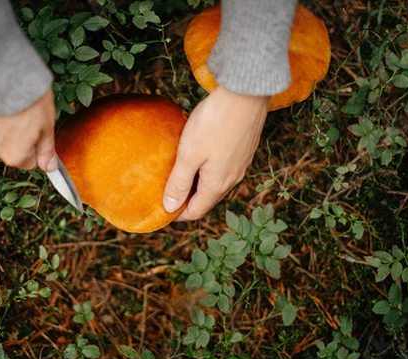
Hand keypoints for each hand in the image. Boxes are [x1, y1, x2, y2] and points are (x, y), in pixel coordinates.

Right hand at [0, 89, 57, 170]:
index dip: (36, 147)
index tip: (39, 131)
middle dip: (16, 135)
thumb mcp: (46, 124)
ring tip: (8, 101)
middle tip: (24, 112)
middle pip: (8, 148)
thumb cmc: (27, 97)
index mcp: (13, 156)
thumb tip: (49, 167)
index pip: (29, 162)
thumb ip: (46, 149)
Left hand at [163, 86, 268, 220]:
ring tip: (180, 175)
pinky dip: (208, 171)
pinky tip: (199, 157)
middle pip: (207, 199)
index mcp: (217, 184)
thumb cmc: (214, 122)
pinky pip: (224, 169)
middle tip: (167, 193)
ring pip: (216, 184)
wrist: (245, 93)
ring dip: (198, 185)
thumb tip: (169, 208)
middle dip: (187, 201)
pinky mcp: (244, 150)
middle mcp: (232, 179)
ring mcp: (241, 164)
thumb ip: (178, 182)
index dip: (178, 215)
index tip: (162, 211)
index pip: (196, 211)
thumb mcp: (189, 154)